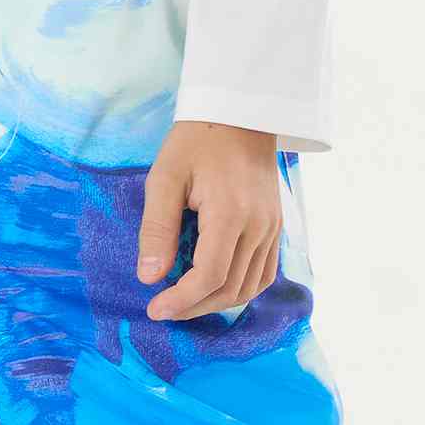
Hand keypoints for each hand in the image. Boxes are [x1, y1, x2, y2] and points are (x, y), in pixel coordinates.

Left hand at [137, 122, 283, 319]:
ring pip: (249, 287)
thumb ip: (157, 229)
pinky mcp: (275, 226)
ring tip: (185, 302)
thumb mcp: (165, 178)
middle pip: (230, 288)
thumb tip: (149, 277)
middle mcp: (259, 226)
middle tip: (164, 310)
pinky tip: (214, 288)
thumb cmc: (196, 141)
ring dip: (216, 303)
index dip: (181, 301)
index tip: (155, 309)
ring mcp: (272, 228)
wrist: (240, 115)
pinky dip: (240, 289)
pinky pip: (264, 273)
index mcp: (230, 214)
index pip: (210, 276)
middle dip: (194, 307)